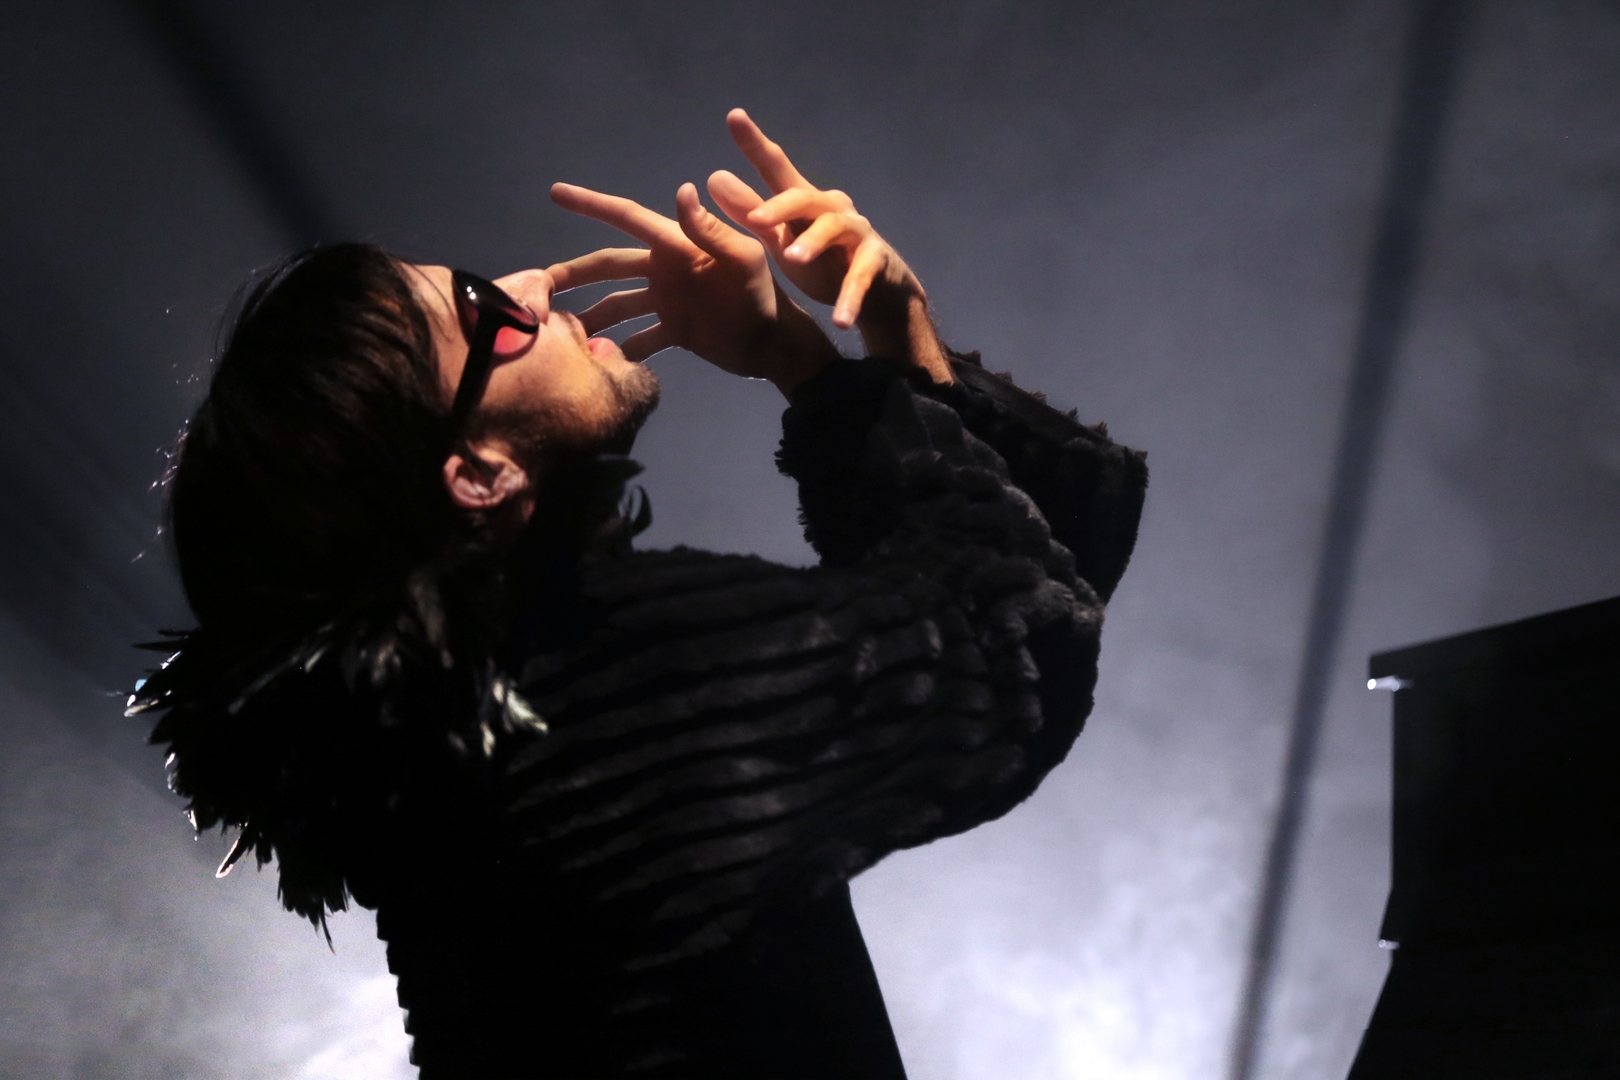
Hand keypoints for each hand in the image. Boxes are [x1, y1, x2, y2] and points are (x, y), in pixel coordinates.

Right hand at [547, 181, 836, 393]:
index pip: (627, 218)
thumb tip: (682, 191)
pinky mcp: (673, 329)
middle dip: (574, 273)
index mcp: (676, 245)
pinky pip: (638, 338)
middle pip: (609, 265)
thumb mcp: (743, 261)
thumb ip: (712, 230)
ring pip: (616, 304)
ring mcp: (667, 300)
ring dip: (590, 316)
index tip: (556, 192)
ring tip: (559, 333)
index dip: (592, 204)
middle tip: (538, 285)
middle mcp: (665, 269)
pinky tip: (597, 361)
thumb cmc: (764, 296)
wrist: (775, 344)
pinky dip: (619, 348)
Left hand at [706, 109, 948, 382]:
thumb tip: (712, 178)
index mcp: (804, 202)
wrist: (878, 293)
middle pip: (805, 197)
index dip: (755, 143)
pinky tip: (840, 319)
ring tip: (794, 259)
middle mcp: (832, 208)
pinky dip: (851, 298)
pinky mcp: (877, 263)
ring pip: (836, 230)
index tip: (734, 116)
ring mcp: (858, 234)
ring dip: (814, 243)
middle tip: (756, 218)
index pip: (777, 168)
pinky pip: (861, 278)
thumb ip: (752, 213)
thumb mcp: (782, 239)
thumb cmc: (823, 261)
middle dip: (781, 206)